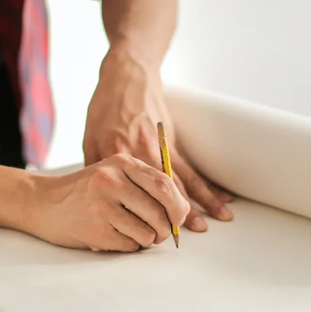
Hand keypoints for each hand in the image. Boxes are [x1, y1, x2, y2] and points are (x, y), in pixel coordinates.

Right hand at [26, 154, 189, 251]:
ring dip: (145, 239)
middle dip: (165, 229)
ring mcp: (101, 205)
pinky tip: (114, 236)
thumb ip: (144, 184)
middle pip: (160, 211)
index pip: (164, 184)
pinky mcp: (95, 229)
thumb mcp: (112, 174)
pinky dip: (129, 246)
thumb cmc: (85, 191)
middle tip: (158, 233)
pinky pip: (130, 245)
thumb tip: (182, 212)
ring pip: (147, 232)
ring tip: (130, 233)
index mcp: (121, 162)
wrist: (42, 202)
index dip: (179, 206)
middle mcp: (111, 181)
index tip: (178, 218)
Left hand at [83, 50, 233, 231]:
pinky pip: (191, 166)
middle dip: (174, 213)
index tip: (146, 231)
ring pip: (182, 180)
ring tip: (215, 221)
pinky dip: (207, 183)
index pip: (130, 191)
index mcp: (117, 154)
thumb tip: (97, 196)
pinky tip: (221, 197)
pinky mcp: (172, 140)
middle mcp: (141, 152)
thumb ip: (94, 167)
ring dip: (200, 202)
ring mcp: (160, 146)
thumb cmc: (104, 107)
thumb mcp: (89, 137)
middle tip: (185, 235)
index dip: (139, 212)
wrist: (126, 76)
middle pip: (160, 189)